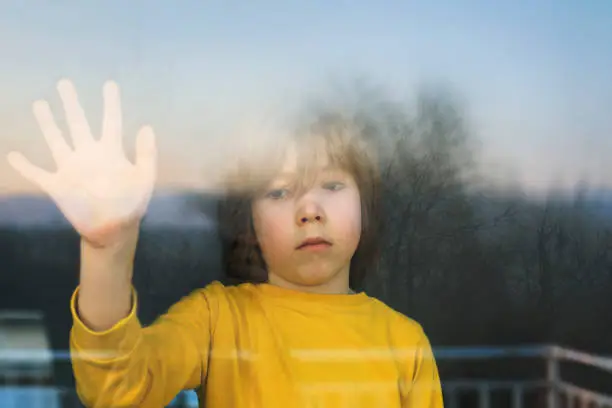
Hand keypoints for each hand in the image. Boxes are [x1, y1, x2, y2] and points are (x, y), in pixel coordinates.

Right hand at [6, 79, 156, 245]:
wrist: (114, 230)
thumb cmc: (132, 205)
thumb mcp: (144, 179)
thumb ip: (146, 154)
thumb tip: (146, 126)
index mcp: (111, 153)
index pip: (110, 122)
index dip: (110, 103)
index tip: (110, 84)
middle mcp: (89, 156)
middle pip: (78, 123)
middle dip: (71, 104)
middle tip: (65, 83)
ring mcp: (72, 169)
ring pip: (56, 140)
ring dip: (47, 123)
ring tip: (40, 103)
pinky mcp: (58, 186)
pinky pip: (37, 173)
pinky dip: (25, 166)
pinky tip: (13, 155)